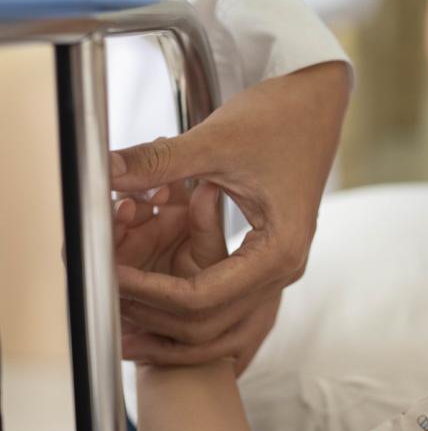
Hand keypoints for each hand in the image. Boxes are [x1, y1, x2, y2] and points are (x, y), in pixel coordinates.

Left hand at [110, 61, 348, 366]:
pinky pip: (222, 305)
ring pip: (214, 326)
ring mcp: (276, 271)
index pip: (201, 298)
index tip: (110, 276)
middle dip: (151, 313)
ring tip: (119, 314)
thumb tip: (105, 172)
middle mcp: (282, 271)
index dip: (148, 293)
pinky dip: (183, 310)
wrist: (318, 105)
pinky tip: (149, 304)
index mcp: (278, 252)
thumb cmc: (282, 119)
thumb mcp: (217, 141)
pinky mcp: (264, 261)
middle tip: (106, 295)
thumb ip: (159, 163)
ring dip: (164, 323)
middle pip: (206, 324)